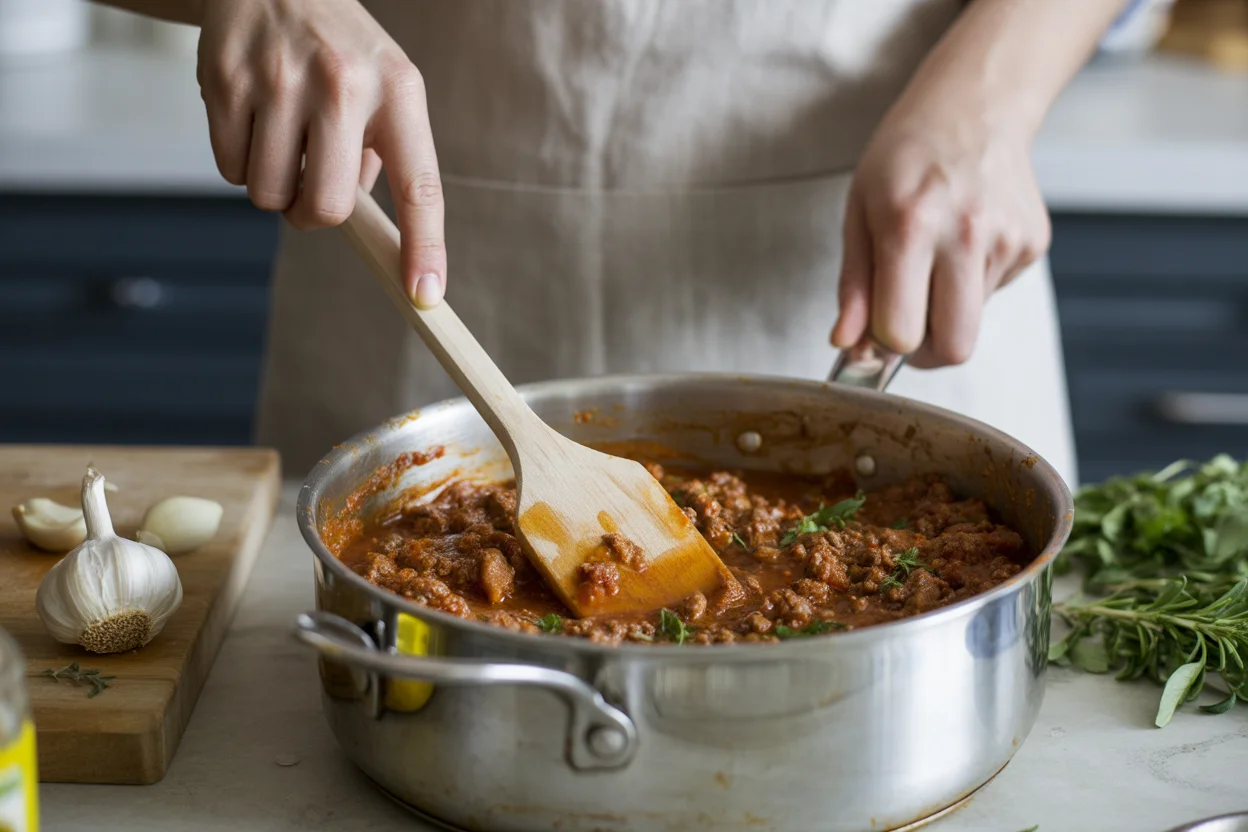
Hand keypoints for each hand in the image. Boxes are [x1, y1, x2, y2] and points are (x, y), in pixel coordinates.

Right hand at [196, 0, 444, 306]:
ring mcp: (279, 82)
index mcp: (398, 91)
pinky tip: (254, 122)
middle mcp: (342, 84)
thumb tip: (376, 236)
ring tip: (284, 141)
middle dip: (313, 214)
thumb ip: (386, 158)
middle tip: (311, 183)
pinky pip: (230, 171)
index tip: (425, 294)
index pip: (419, 185)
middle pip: (325, 207)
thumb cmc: (341, 50)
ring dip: (274, 188)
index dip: (424, 246)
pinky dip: (240, 164)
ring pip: (269, 195)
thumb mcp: (386, 87)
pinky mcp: (225, 82)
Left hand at [830, 114, 1050, 367]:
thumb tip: (847, 345)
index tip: (876, 331)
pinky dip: (972, 283)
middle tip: (907, 325)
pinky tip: (963, 241)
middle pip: (954, 348)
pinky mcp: (1033, 243)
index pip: (903, 332)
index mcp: (911, 226)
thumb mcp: (859, 211)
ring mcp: (1006, 240)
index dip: (884, 345)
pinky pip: (994, 292)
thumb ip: (854, 286)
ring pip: (973, 321)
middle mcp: (965, 234)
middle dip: (925, 353)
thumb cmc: (906, 155)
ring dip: (947, 308)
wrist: (974, 105)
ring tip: (934, 257)